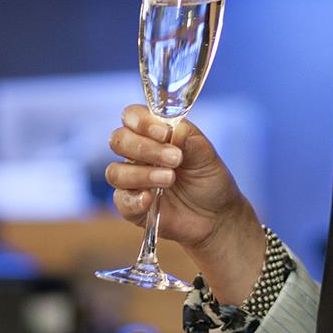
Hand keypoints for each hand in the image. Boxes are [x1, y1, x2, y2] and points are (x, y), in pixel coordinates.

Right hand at [106, 105, 253, 252]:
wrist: (217, 215)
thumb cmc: (209, 178)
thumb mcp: (206, 154)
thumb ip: (187, 137)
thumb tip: (172, 128)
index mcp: (153, 134)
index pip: (131, 116)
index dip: (141, 121)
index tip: (164, 133)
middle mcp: (137, 155)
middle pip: (118, 141)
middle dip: (145, 148)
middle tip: (175, 159)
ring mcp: (132, 181)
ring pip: (115, 172)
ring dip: (142, 174)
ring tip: (170, 179)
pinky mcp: (132, 207)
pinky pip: (121, 201)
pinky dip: (134, 199)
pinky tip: (150, 199)